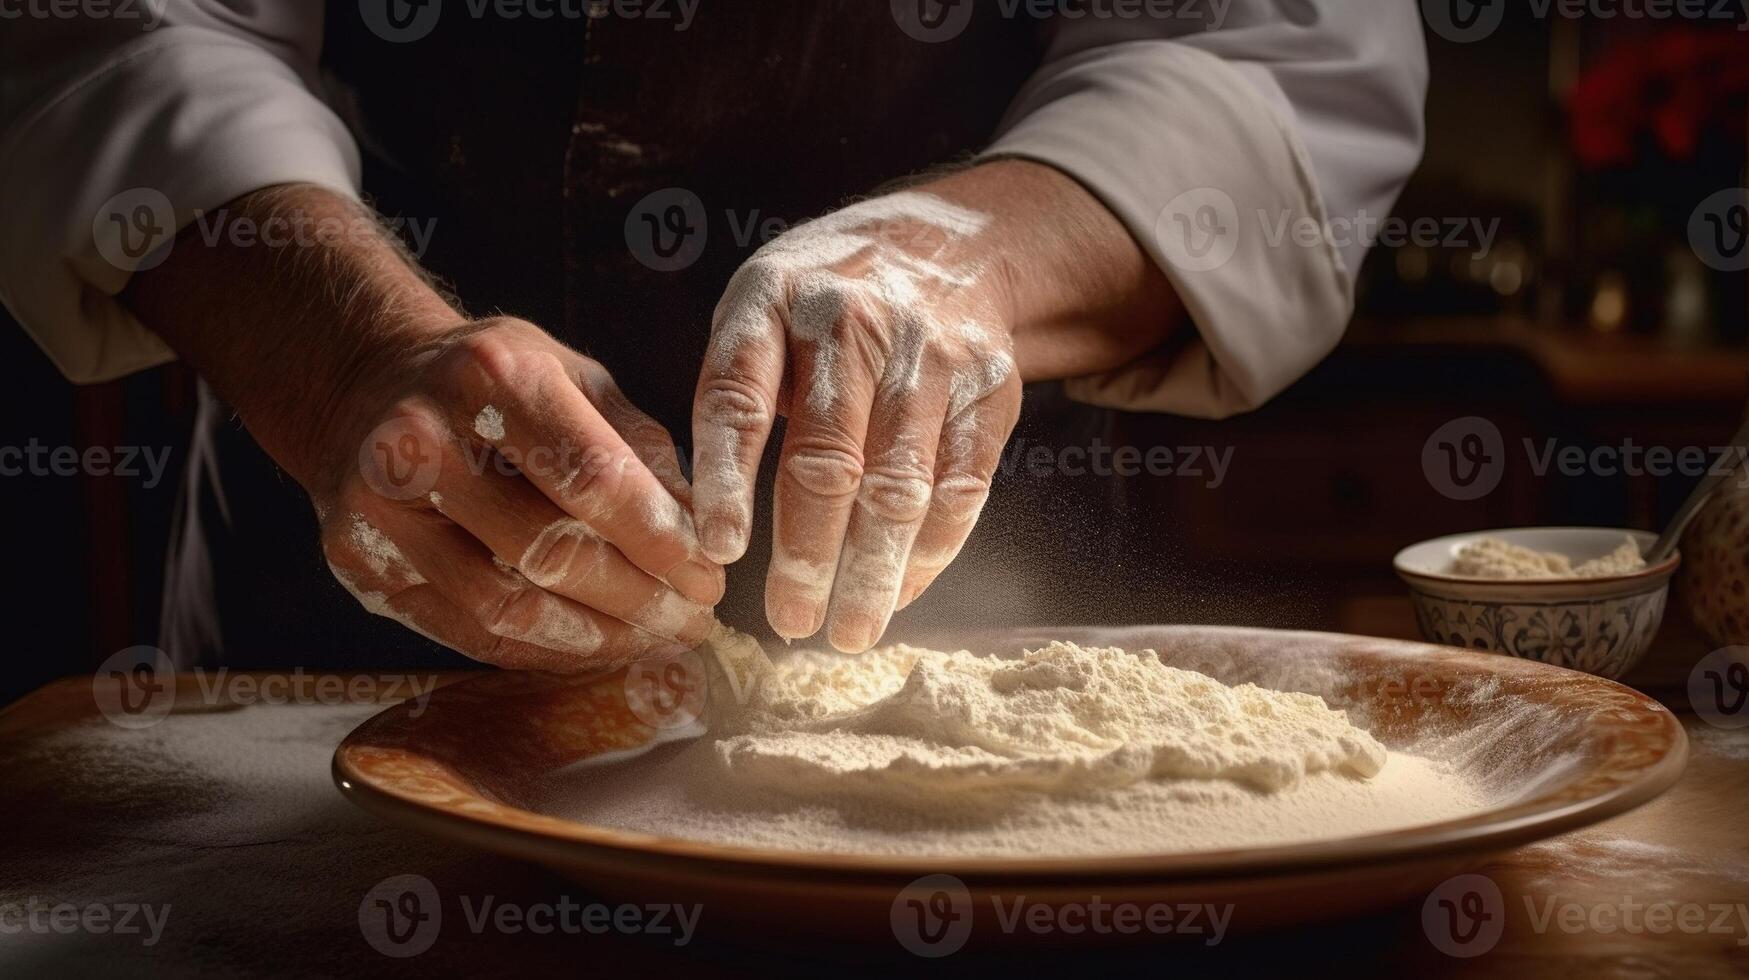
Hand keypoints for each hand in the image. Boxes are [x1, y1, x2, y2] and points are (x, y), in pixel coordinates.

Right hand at [318, 317, 724, 670]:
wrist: (361, 384)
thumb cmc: (491, 382)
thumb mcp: (572, 375)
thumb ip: (639, 445)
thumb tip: (701, 530)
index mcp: (491, 376)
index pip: (593, 477)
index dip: (661, 540)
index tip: (710, 576)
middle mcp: (422, 441)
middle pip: (551, 550)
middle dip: (640, 598)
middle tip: (695, 619)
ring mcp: (381, 509)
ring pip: (508, 608)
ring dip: (599, 638)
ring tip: (656, 640)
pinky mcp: (359, 563)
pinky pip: (468, 632)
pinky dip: (544, 650)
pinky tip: (595, 646)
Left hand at [692, 185, 1023, 652]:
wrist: (946, 242)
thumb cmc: (822, 302)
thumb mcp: (760, 311)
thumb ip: (736, 396)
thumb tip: (707, 526)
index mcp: (770, 302)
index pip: (739, 398)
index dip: (725, 479)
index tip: (717, 550)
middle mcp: (851, 323)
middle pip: (828, 455)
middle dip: (809, 552)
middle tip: (791, 621)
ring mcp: (928, 354)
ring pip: (899, 483)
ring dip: (874, 570)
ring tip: (848, 632)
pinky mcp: (987, 387)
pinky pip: (960, 484)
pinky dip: (932, 550)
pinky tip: (903, 592)